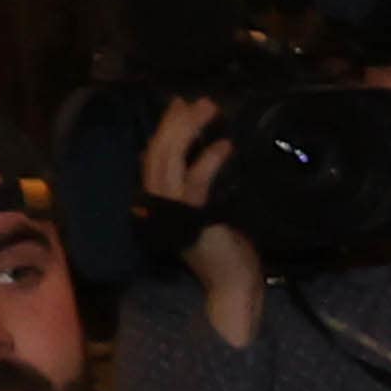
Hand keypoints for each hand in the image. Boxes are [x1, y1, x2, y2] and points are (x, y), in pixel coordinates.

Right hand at [143, 95, 264, 345]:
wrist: (233, 289)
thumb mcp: (212, 214)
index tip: (182, 107)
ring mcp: (169, 214)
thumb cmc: (228, 255)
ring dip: (186, 132)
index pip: (157, 160)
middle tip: (195, 101)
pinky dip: (208, 161)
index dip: (167, 132)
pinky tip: (226, 145)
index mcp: (162, 205)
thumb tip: (208, 155)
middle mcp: (157, 207)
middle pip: (157, 155)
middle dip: (175, 124)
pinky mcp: (188, 221)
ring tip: (206, 110)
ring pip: (167, 162)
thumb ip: (201, 190)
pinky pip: (193, 183)